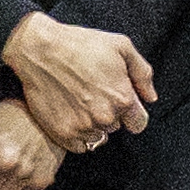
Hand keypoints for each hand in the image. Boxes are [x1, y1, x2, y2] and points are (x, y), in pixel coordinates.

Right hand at [4, 13, 153, 154]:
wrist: (39, 50)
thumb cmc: (80, 44)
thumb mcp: (121, 46)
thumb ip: (142, 74)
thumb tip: (150, 97)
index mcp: (122, 99)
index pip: (139, 123)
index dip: (131, 112)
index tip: (119, 102)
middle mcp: (105, 117)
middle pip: (116, 127)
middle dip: (109, 113)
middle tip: (93, 93)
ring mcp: (82, 127)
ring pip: (97, 135)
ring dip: (92, 123)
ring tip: (79, 101)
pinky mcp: (62, 133)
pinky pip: (79, 145)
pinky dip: (77, 133)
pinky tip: (70, 113)